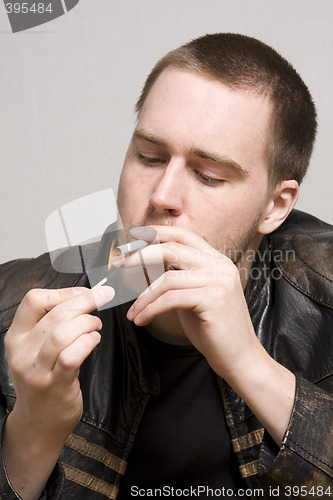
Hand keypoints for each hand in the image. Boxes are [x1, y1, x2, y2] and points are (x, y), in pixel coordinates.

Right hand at [3, 285, 113, 498]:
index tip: (84, 292)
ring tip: (96, 325)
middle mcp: (22, 352)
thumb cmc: (43, 379)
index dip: (62, 292)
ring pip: (61, 333)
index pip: (33, 301)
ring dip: (87, 322)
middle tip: (103, 299)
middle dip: (84, 302)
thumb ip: (51, 325)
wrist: (38, 423)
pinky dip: (87, 342)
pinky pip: (71, 356)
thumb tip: (83, 296)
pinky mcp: (54, 385)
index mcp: (16, 337)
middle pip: (54, 314)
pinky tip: (94, 339)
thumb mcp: (36, 350)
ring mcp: (36, 370)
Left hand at [126, 225, 255, 377]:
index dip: (156, 233)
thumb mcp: (193, 295)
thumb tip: (148, 262)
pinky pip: (171, 299)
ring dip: (143, 297)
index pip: (183, 235)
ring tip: (132, 312)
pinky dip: (150, 309)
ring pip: (167, 278)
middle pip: (172, 248)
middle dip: (141, 255)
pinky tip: (141, 320)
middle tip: (120, 265)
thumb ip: (178, 277)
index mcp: (217, 261)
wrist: (239, 358)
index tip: (132, 237)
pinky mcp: (214, 299)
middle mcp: (220, 265)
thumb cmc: (213, 329)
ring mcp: (219, 281)